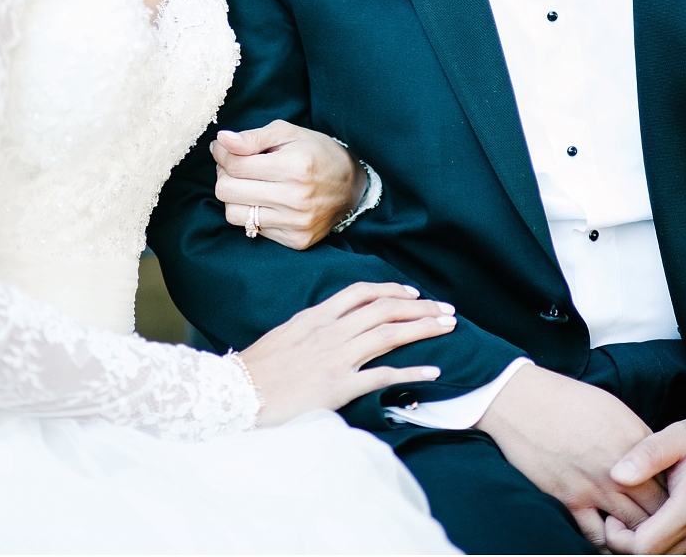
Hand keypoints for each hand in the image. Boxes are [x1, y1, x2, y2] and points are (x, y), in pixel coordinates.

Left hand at [212, 121, 367, 248]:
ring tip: (246, 183)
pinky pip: (252, 229)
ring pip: (234, 213)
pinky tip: (264, 200)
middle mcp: (296, 198)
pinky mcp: (296, 240)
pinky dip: (251, 212)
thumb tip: (222, 141)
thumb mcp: (289, 133)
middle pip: (227, 191)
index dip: (222, 154)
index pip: (235, 165)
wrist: (352, 186)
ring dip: (233, 196)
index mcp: (294, 166)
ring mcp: (296, 223)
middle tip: (233, 165)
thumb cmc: (317, 153)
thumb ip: (253, 137)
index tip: (222, 148)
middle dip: (223, 174)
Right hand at [239, 281, 455, 426]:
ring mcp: (336, 358)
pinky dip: (412, 371)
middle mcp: (329, 332)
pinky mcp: (339, 387)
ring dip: (423, 328)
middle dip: (420, 307)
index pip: (360, 293)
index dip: (391, 289)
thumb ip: (310, 327)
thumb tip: (330, 324)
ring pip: (389, 335)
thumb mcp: (283, 336)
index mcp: (315, 317)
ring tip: (449, 328)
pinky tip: (433, 370)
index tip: (412, 292)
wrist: (236, 395)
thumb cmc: (255, 371)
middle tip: (446, 309)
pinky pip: (383, 375)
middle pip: (384, 309)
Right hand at [476, 364, 666, 552]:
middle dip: (656, 516)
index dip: (666, 492)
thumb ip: (635, 439)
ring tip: (626, 526)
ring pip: (633, 529)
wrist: (520, 401)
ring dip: (634, 531)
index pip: (668, 482)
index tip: (657, 493)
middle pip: (657, 509)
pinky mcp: (569, 500)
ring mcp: (594, 487)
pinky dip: (605, 539)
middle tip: (647, 515)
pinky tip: (603, 530)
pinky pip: (597, 537)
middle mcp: (620, 468)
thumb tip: (650, 462)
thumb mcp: (611, 408)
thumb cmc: (563, 399)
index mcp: (634, 442)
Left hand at [604, 417, 685, 553]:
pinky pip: (676, 552)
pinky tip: (648, 522)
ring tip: (631, 518)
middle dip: (626, 544)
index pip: (644, 547)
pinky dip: (658, 544)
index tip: (611, 516)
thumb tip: (617, 476)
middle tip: (616, 518)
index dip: (619, 537)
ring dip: (642, 545)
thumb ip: (648, 455)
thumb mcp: (677, 437)